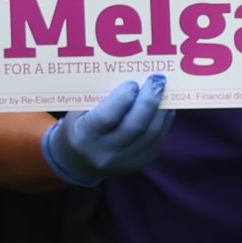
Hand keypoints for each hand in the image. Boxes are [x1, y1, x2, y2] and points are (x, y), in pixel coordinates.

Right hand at [41, 74, 172, 186]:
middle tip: (156, 80)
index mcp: (84, 136)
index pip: (107, 117)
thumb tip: (127, 80)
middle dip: (149, 101)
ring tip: (163, 90)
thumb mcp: (77, 113)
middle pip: (135, 126)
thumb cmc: (77, 128)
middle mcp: (105, 152)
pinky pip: (157, 140)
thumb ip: (99, 100)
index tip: (132, 82)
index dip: (122, 98)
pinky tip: (164, 107)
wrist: (79, 162)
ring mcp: (125, 161)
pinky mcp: (140, 163)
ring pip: (151, 134)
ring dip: (161, 110)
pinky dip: (163, 121)